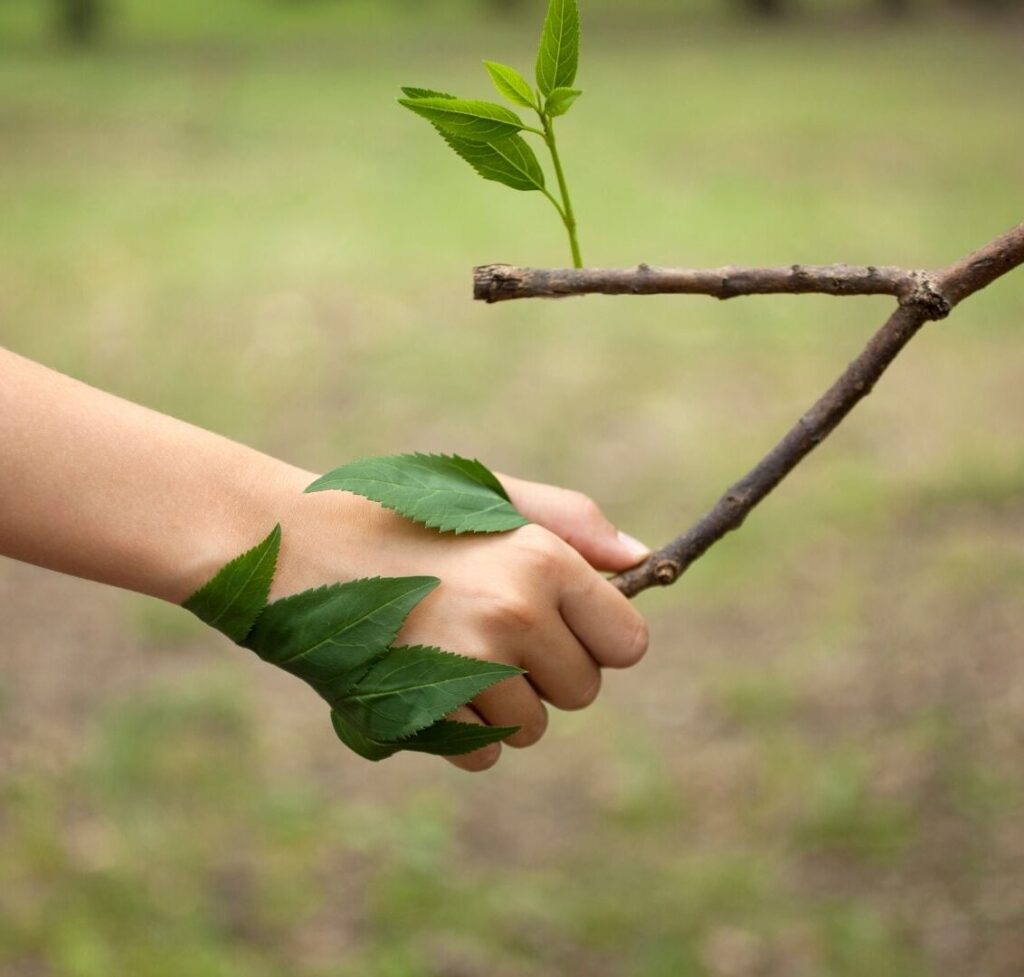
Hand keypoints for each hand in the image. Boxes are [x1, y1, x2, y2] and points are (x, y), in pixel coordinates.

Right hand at [267, 468, 650, 771]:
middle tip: (488, 628)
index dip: (598, 638)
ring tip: (446, 647)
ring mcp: (467, 669)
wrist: (291, 544)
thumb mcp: (488, 498)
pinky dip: (457, 730)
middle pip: (583, 691)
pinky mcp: (422, 713)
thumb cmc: (400, 515)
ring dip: (501, 703)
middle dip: (547, 671)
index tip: (562, 624)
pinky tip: (420, 677)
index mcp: (542, 559)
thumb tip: (643, 560)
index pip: (628, 643)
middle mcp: (514, 615)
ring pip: (532, 727)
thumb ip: (573, 524)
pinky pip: (481, 753)